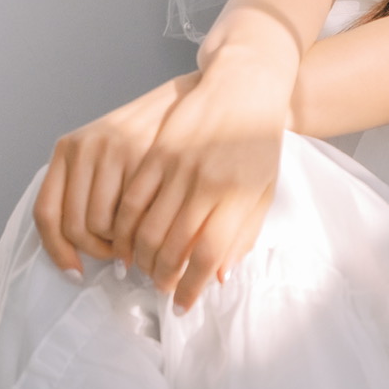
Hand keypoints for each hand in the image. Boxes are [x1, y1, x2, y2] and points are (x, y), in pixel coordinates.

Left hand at [34, 75, 192, 275]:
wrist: (179, 106)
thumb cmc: (141, 142)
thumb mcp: (102, 157)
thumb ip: (84, 190)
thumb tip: (69, 254)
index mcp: (67, 149)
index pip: (46, 212)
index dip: (56, 250)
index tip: (73, 271)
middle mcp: (84, 148)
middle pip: (73, 225)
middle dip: (94, 249)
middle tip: (113, 255)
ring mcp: (112, 152)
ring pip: (100, 225)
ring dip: (116, 244)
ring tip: (131, 241)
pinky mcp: (140, 158)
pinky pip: (129, 215)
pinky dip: (135, 233)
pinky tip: (145, 230)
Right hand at [106, 59, 288, 307]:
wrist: (246, 85)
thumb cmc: (260, 142)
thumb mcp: (263, 190)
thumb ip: (242, 234)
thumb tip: (217, 276)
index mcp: (237, 195)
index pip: (207, 255)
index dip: (191, 286)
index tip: (183, 303)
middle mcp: (205, 181)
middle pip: (171, 245)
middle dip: (162, 276)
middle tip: (159, 288)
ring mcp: (178, 164)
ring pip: (145, 224)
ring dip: (140, 255)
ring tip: (142, 268)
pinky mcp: (157, 150)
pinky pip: (131, 196)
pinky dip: (124, 224)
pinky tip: (126, 238)